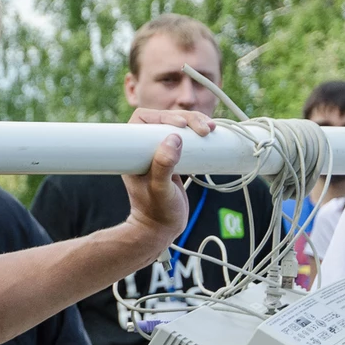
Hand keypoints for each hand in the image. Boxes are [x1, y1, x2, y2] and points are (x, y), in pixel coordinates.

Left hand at [120, 108, 211, 251]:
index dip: (162, 115)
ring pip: (178, 127)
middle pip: (164, 119)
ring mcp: (161, 152)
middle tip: (205, 128)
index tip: (181, 125)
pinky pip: (187, 139)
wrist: (161, 229)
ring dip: (195, 123)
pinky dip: (199, 134)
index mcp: (133, 151)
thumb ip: (163, 166)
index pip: (143, 120)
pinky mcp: (175, 159)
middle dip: (186, 118)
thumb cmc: (157, 212)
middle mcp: (146, 148)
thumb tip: (172, 139)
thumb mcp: (161, 190)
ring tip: (211, 129)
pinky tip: (211, 133)